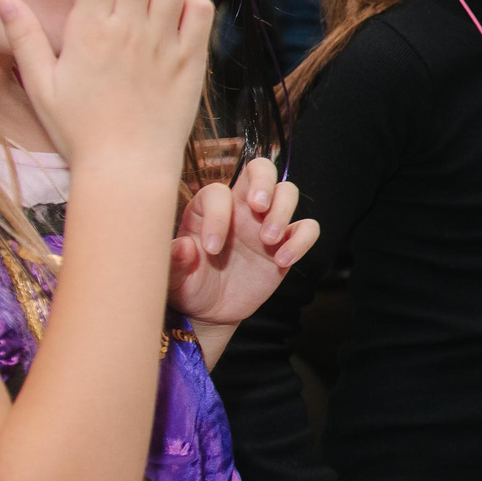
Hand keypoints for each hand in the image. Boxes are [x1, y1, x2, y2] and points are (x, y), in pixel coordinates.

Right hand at [0, 0, 211, 176]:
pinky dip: (191, 4)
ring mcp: (164, 44)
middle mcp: (129, 30)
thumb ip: (23, 38)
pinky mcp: (191, 61)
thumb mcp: (41, 85)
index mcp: (89, 30)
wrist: (126, 168)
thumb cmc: (78, 130)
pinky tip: (174, 16)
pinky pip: (201, 11)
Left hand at [170, 156, 320, 329]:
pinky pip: (307, 228)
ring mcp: (265, 223)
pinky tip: (283, 260)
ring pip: (287, 192)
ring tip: (267, 241)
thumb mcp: (174, 278)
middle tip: (259, 207)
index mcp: (208, 209)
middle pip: (260, 170)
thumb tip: (184, 246)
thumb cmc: (189, 285)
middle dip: (263, 182)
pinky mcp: (286, 242)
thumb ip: (175, 262)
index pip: (217, 193)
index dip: (217, 216)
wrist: (211, 310)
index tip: (212, 249)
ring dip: (283, 211)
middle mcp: (240, 208)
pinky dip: (301, 240)